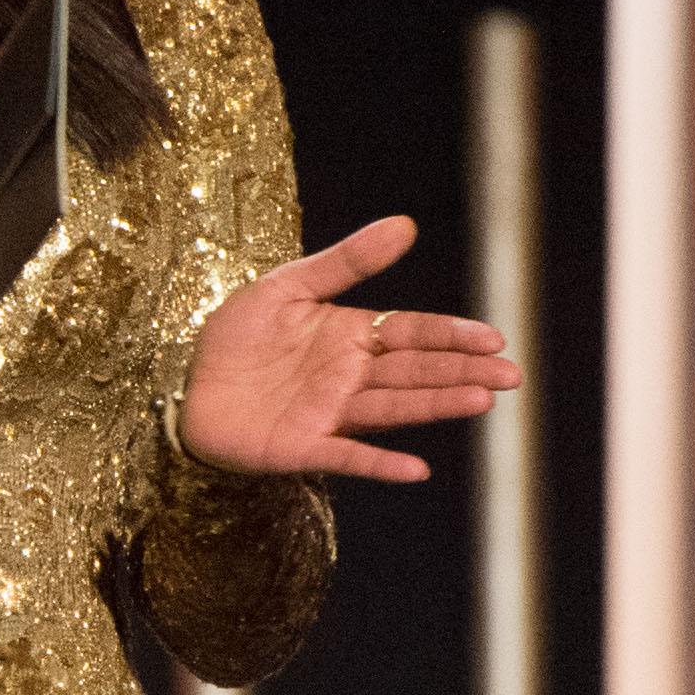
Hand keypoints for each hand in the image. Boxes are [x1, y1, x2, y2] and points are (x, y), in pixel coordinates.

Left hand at [176, 216, 522, 482]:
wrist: (183, 384)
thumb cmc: (237, 337)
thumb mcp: (287, 286)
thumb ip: (344, 262)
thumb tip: (406, 224)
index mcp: (350, 336)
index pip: (411, 333)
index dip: (450, 335)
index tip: (492, 338)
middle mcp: (350, 378)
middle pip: (415, 371)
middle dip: (462, 372)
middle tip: (511, 376)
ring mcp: (330, 414)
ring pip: (394, 408)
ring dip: (436, 405)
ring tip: (481, 402)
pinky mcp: (303, 447)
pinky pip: (348, 456)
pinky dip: (380, 464)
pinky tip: (416, 470)